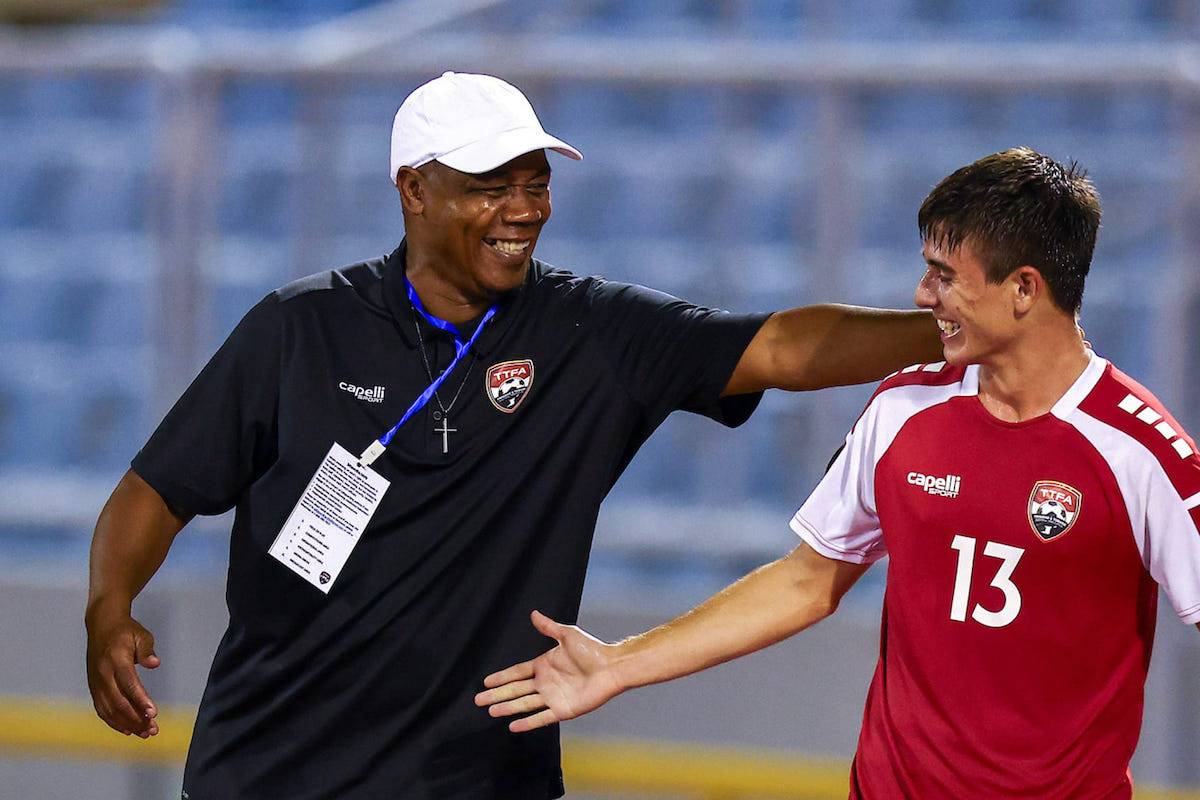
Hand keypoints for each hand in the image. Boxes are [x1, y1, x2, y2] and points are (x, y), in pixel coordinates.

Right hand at [85, 608, 160, 737]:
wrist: (101, 625)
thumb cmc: (126, 631)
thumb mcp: (141, 634)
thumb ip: (147, 650)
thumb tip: (154, 663)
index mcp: (116, 659)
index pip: (129, 684)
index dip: (140, 700)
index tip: (153, 713)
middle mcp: (103, 673)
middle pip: (119, 701)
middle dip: (136, 718)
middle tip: (153, 730)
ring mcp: (96, 682)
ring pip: (109, 709)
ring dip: (127, 723)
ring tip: (144, 733)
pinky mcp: (94, 687)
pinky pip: (102, 709)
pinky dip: (114, 721)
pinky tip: (129, 729)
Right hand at [475, 610, 623, 731]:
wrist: (611, 667)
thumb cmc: (592, 650)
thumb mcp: (567, 635)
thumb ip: (549, 627)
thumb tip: (534, 613)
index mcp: (544, 665)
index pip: (517, 673)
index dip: (501, 677)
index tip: (485, 681)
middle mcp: (545, 682)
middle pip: (515, 690)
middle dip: (496, 694)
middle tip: (478, 700)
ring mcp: (553, 697)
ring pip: (524, 704)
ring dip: (507, 707)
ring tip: (491, 711)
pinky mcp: (563, 710)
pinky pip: (541, 718)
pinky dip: (528, 722)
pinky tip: (513, 726)